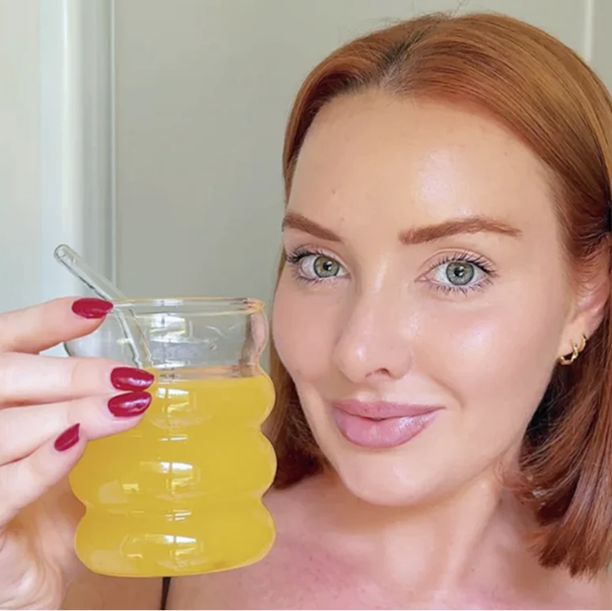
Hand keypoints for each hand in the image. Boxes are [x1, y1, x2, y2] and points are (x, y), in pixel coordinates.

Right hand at [0, 298, 153, 610]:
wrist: (22, 582)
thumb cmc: (44, 512)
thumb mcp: (68, 453)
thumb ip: (86, 416)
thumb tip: (141, 385)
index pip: (3, 343)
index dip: (44, 321)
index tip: (96, 311)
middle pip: (4, 376)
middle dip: (72, 373)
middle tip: (130, 379)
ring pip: (5, 426)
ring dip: (71, 412)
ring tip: (126, 409)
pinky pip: (1, 486)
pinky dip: (41, 462)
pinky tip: (75, 444)